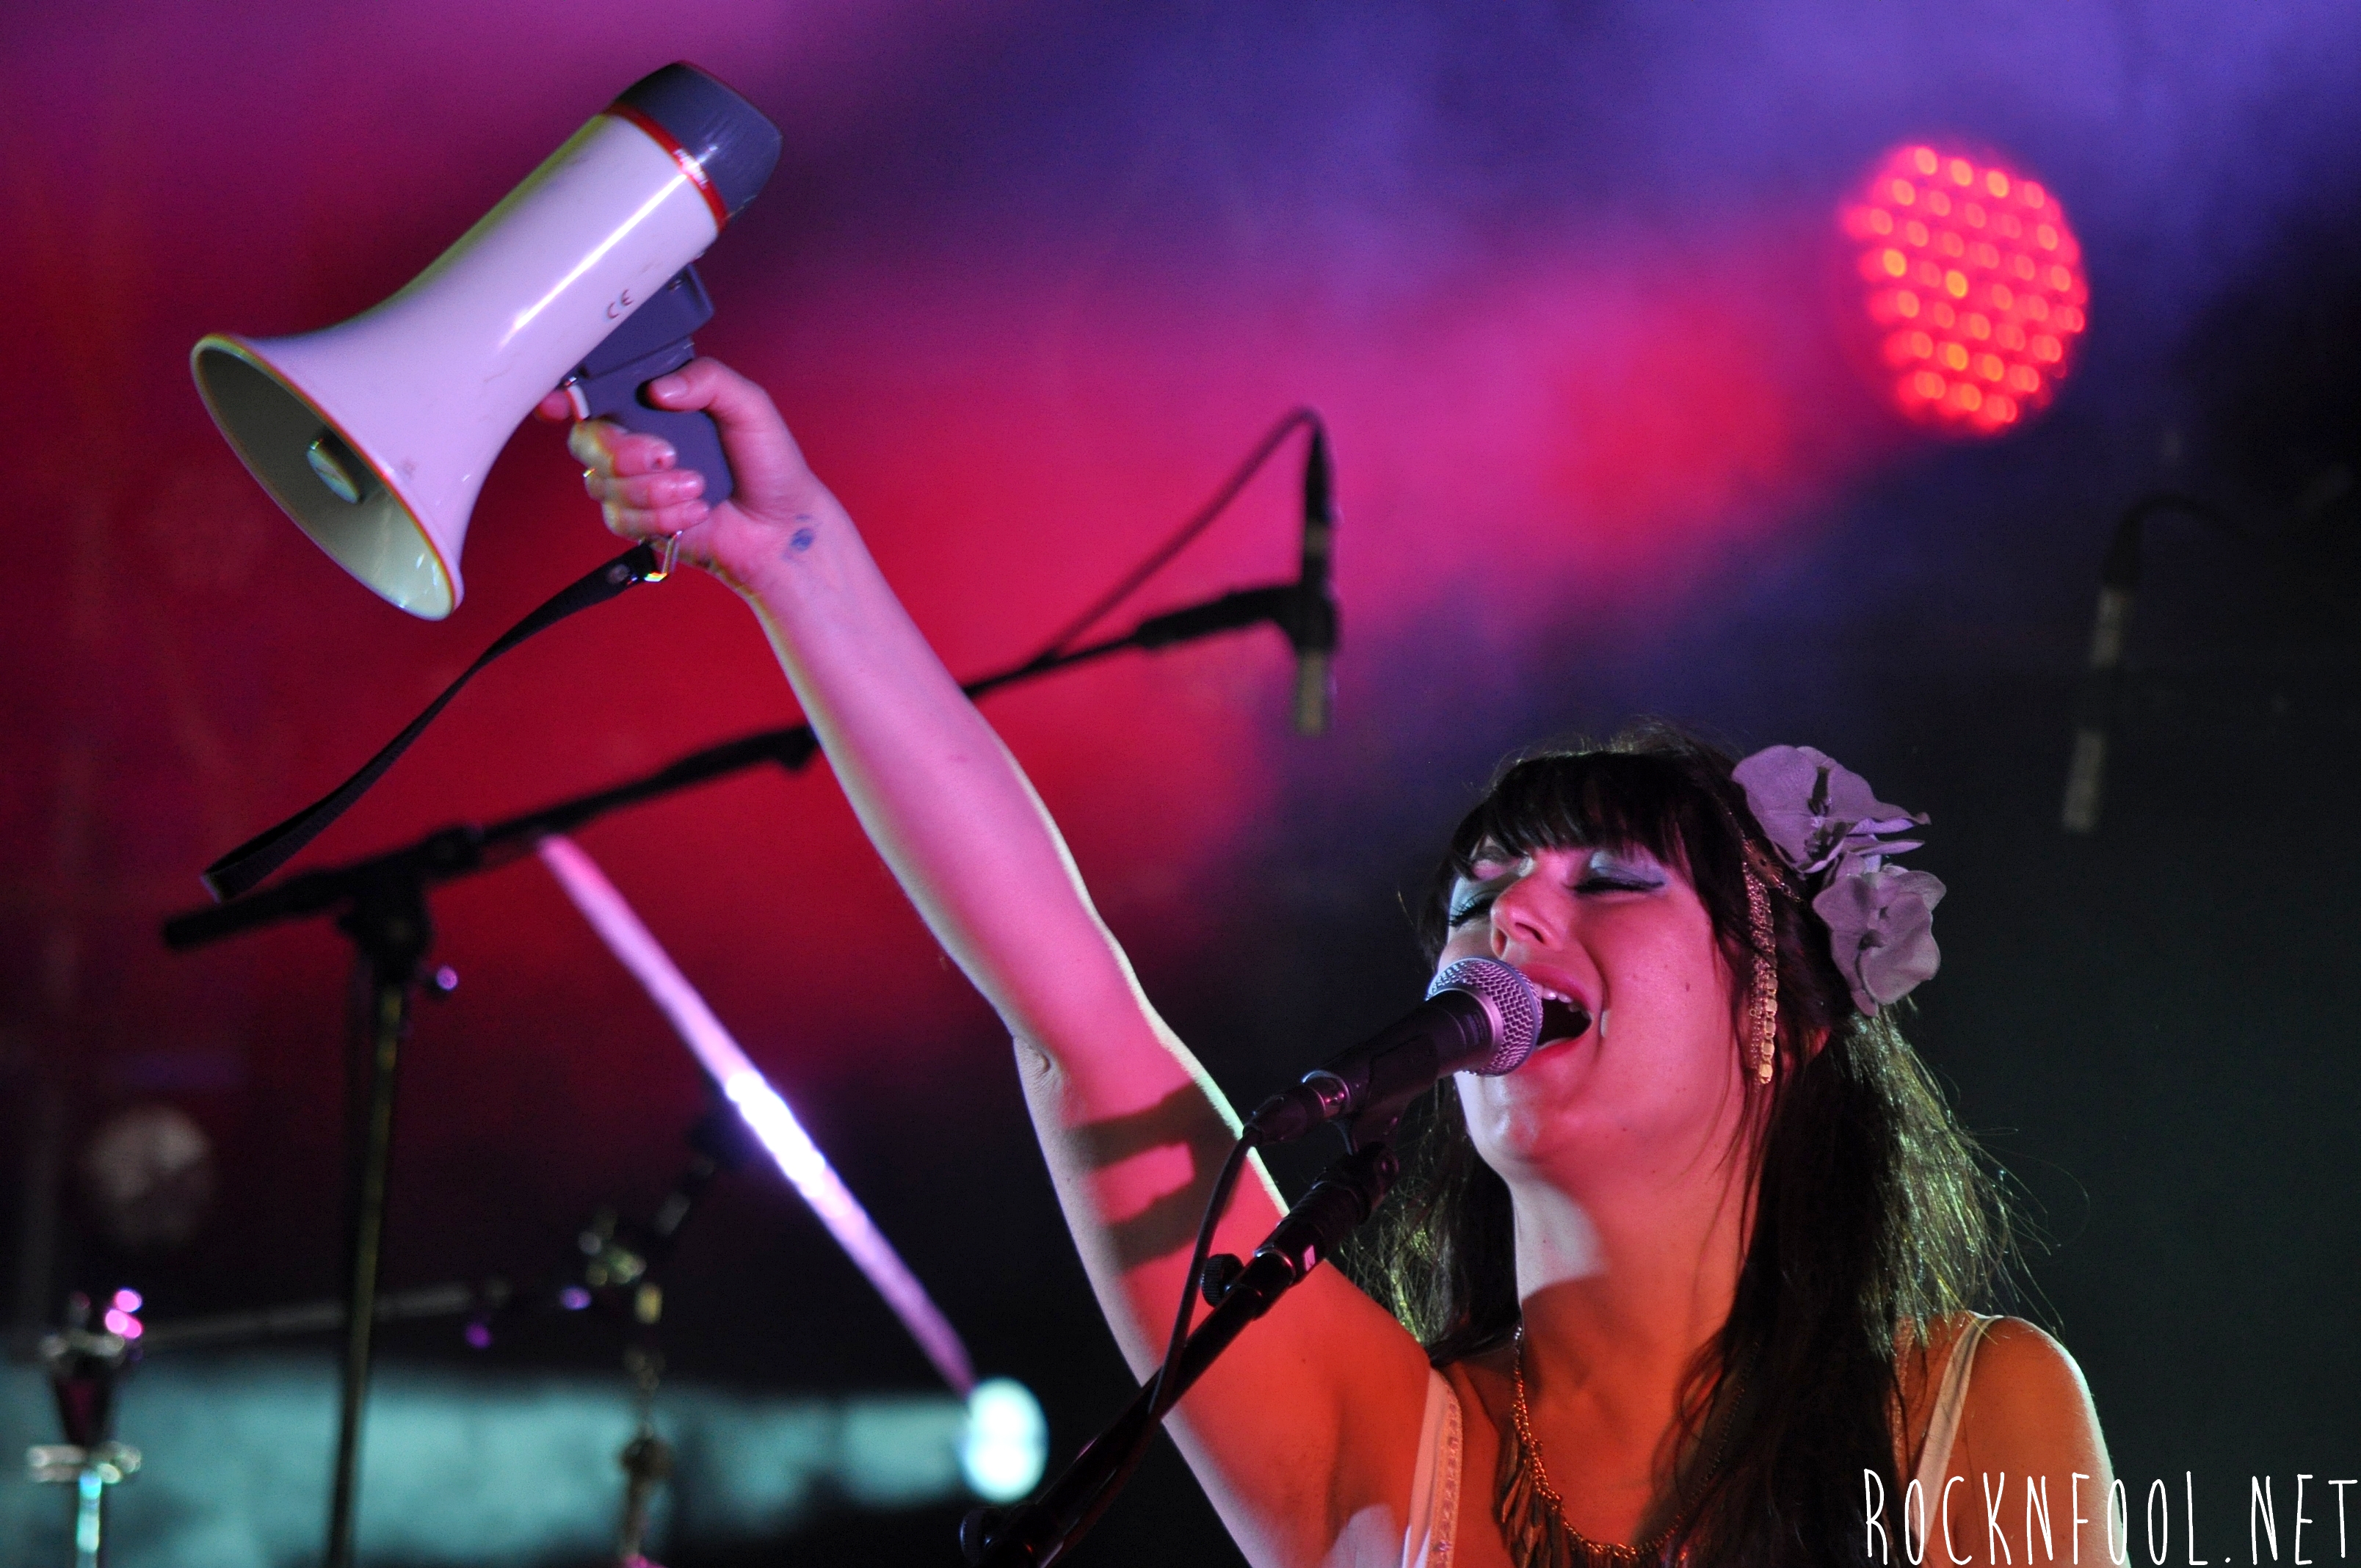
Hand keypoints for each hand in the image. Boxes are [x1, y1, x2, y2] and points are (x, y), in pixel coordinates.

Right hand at [535, 358, 844, 595]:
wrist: (779, 527)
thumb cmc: (767, 464)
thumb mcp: (749, 407)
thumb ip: (710, 380)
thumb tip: (660, 389)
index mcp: (654, 406)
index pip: (596, 395)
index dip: (566, 398)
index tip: (559, 404)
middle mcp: (635, 441)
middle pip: (588, 440)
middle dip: (624, 452)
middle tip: (667, 455)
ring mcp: (632, 483)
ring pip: (603, 483)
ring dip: (654, 490)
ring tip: (698, 487)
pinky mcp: (637, 521)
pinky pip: (621, 517)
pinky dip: (662, 517)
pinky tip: (695, 511)